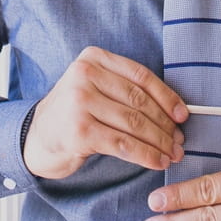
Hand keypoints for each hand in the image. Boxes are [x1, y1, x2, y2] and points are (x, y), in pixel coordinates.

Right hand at [22, 46, 187, 178]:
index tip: (183, 114)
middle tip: (180, 140)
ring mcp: (80, 102)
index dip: (166, 95)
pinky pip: (123, 144)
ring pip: (134, 123)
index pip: (139, 75)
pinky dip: (145, 155)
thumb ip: (124, 88)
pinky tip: (157, 162)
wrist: (37, 137)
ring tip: (173, 153)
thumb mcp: (94, 87)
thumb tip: (174, 110)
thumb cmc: (73, 113)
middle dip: (165, 123)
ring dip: (159, 142)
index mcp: (93, 58)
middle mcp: (84, 75)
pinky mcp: (80, 131)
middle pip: (138, 100)